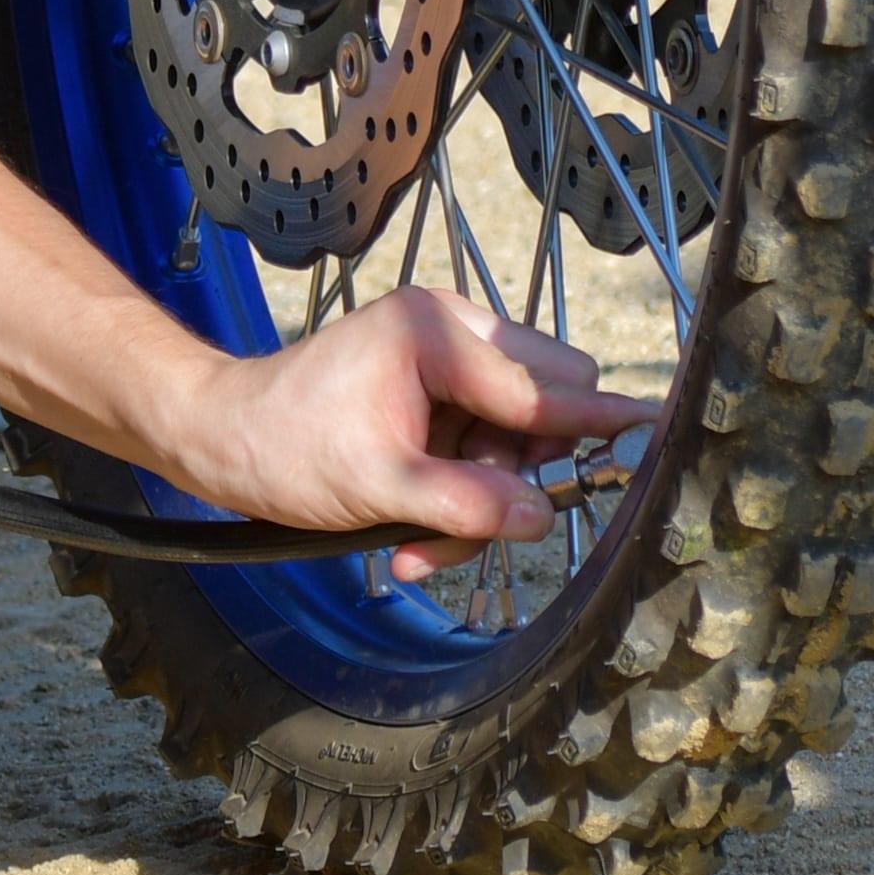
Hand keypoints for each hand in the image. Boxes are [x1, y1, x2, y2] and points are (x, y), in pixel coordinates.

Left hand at [159, 290, 656, 579]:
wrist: (215, 438)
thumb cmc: (281, 449)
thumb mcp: (379, 488)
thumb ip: (468, 502)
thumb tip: (542, 516)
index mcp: (439, 334)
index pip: (543, 389)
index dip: (597, 423)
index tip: (657, 431)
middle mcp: (451, 331)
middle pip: (544, 407)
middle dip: (515, 476)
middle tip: (463, 521)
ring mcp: (443, 360)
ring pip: (515, 438)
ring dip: (479, 498)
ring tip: (416, 542)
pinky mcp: (432, 390)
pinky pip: (480, 446)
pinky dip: (456, 493)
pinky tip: (410, 533)